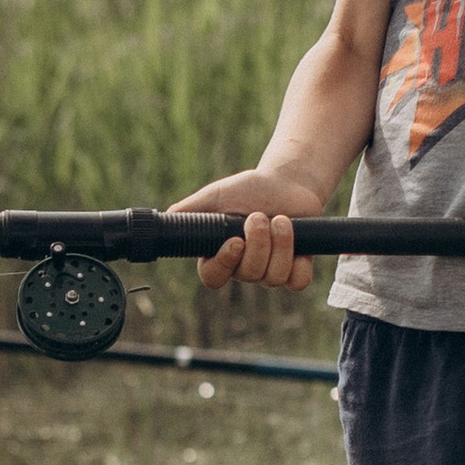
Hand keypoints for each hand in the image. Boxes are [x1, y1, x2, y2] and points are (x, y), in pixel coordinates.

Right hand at [167, 184, 322, 295]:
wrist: (287, 183)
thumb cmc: (249, 189)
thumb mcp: (215, 195)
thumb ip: (189, 211)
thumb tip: (165, 220)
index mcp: (221, 254)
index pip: (213, 277)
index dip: (224, 264)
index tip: (235, 241)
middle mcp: (244, 267)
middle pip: (248, 274)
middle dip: (258, 243)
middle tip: (260, 216)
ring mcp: (270, 271)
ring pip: (273, 278)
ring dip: (280, 245)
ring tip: (281, 220)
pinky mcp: (296, 268)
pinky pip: (297, 282)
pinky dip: (299, 261)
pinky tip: (298, 238)